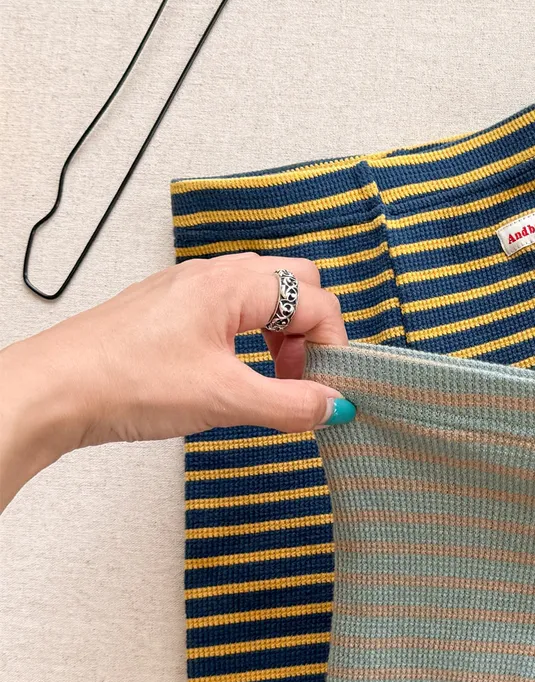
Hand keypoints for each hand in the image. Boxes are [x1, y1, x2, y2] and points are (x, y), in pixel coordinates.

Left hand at [0, 254, 353, 509]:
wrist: (53, 391)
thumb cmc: (124, 381)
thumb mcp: (225, 400)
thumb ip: (290, 404)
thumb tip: (334, 406)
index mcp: (235, 284)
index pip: (317, 302)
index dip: (331, 348)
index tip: (326, 389)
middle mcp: (214, 275)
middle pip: (296, 284)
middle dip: (310, 331)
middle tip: (300, 378)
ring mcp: (189, 289)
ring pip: (262, 296)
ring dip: (280, 335)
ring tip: (269, 381)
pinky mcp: (169, 311)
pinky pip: (229, 310)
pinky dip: (248, 339)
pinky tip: (233, 375)